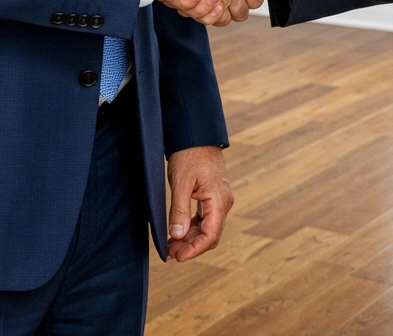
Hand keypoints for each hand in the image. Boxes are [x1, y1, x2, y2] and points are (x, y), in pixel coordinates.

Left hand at [165, 145, 232, 261]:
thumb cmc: (190, 155)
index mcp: (219, 201)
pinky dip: (191, 227)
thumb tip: (176, 236)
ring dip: (190, 238)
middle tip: (169, 252)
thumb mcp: (181, 183)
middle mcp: (223, 203)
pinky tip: (177, 231)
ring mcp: (218, 200)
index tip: (177, 256)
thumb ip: (179, 211)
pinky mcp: (211, 196)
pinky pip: (204, 218)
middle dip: (190, 246)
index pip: (211, 236)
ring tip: (170, 244)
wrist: (196, 135)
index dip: (194, 250)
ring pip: (207, 228)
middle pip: (210, 235)